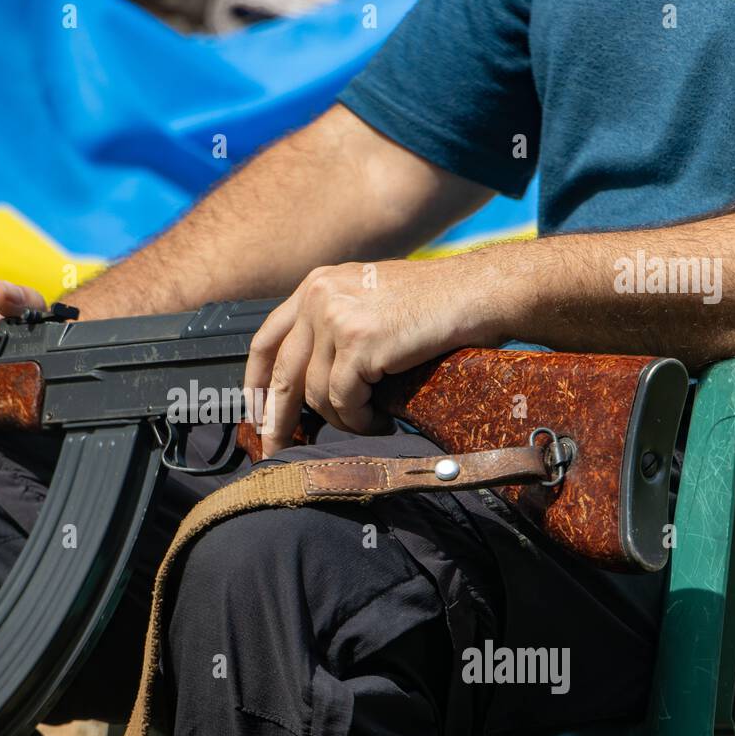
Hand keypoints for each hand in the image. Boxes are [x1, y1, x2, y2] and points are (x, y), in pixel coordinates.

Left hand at [243, 258, 503, 457]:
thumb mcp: (370, 300)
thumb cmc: (436, 303)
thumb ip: (335, 325)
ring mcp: (336, 318)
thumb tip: (309, 380)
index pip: (266, 339)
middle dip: (277, 419)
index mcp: (316, 285)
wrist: (478, 293)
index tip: (256, 413)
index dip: (255, 382)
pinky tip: (382, 420)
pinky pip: (344, 400)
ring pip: (317, 394)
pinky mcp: (359, 342)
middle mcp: (318, 296)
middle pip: (280, 373)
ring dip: (343, 420)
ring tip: (369, 422)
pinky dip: (361, 420)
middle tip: (276, 450)